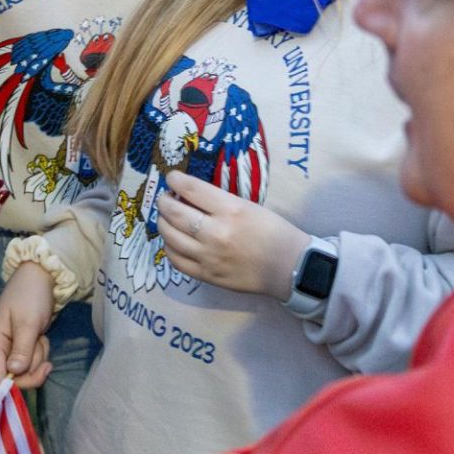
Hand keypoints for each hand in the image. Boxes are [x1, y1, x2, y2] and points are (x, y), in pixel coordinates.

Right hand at [0, 262, 53, 388]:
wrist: (40, 278)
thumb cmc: (30, 295)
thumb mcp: (28, 323)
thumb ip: (22, 350)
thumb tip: (13, 374)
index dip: (13, 385)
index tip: (36, 379)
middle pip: (13, 377)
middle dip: (32, 365)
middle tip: (42, 345)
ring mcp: (8, 349)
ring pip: (25, 370)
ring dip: (38, 355)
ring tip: (40, 335)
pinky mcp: (20, 348)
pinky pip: (31, 361)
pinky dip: (40, 351)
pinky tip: (40, 336)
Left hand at [156, 169, 309, 300]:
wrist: (290, 268)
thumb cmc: (274, 232)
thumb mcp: (249, 206)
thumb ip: (219, 202)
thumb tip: (190, 195)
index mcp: (231, 210)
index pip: (192, 189)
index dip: (175, 180)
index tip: (172, 177)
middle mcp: (216, 233)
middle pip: (174, 213)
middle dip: (163, 201)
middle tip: (165, 198)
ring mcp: (209, 256)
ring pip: (170, 237)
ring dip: (162, 223)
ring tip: (166, 218)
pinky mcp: (207, 276)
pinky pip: (176, 260)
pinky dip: (169, 247)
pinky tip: (173, 241)